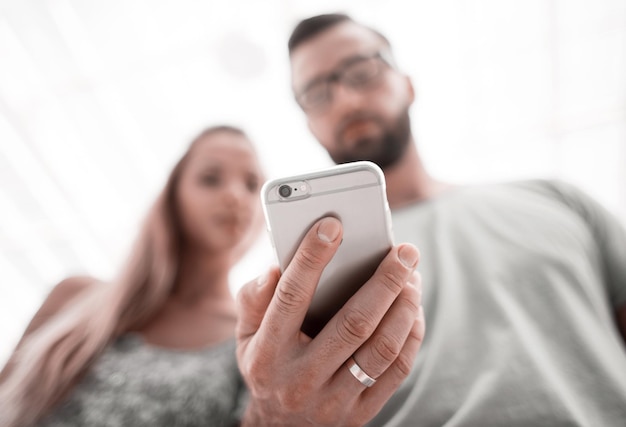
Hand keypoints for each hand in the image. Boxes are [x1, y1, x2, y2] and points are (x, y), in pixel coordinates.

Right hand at [236, 217, 423, 425]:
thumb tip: (275, 268)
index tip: (333, 225)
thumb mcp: (245, 336)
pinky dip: (410, 336)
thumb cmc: (266, 367)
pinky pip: (396, 371)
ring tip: (412, 278)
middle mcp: (301, 378)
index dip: (312, 257)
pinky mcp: (361, 412)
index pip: (291, 297)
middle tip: (405, 251)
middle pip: (353, 323)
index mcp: (268, 353)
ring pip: (381, 348)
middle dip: (385, 281)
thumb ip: (253, 299)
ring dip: (404, 307)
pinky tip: (412, 310)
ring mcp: (333, 399)